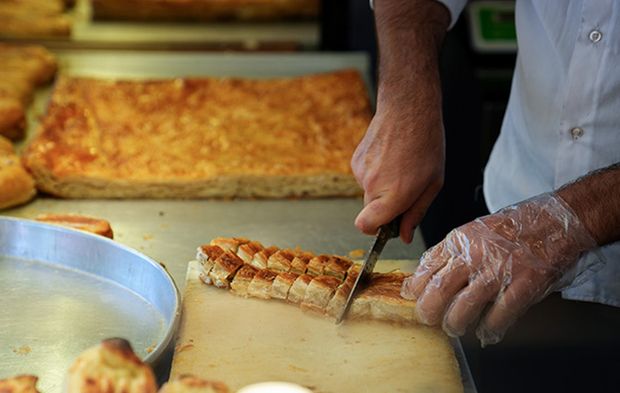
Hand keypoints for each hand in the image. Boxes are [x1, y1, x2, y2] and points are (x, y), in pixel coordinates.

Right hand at [351, 101, 444, 242]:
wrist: (408, 109)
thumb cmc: (425, 144)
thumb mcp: (433, 183)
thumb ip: (416, 213)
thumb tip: (404, 236)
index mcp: (394, 195)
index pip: (366, 226)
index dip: (374, 230)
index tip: (387, 225)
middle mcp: (373, 185)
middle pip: (370, 211)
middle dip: (385, 206)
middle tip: (406, 187)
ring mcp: (361, 172)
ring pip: (369, 192)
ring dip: (382, 186)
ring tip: (400, 165)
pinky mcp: (355, 160)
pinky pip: (364, 176)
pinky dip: (376, 172)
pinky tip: (390, 156)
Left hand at [401, 193, 597, 345]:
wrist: (556, 220)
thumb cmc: (514, 227)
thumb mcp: (474, 231)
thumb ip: (451, 251)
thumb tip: (424, 274)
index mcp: (461, 239)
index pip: (427, 266)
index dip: (415, 286)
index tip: (410, 297)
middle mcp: (475, 254)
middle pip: (439, 289)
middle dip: (428, 310)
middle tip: (427, 319)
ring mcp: (499, 270)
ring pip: (464, 306)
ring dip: (454, 323)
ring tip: (454, 327)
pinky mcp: (523, 285)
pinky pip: (499, 315)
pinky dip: (489, 328)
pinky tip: (486, 332)